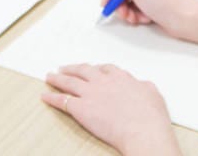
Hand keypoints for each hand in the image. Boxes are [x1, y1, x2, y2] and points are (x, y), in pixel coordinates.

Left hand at [42, 63, 179, 155]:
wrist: (142, 130)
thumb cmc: (150, 116)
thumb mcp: (152, 93)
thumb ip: (142, 86)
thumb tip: (140, 85)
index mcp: (121, 77)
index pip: (105, 68)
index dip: (95, 68)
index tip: (91, 68)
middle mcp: (103, 81)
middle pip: (83, 71)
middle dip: (72, 68)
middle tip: (64, 68)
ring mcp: (91, 94)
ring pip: (69, 82)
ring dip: (57, 78)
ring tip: (50, 77)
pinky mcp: (81, 109)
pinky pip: (62, 101)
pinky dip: (52, 98)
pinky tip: (45, 96)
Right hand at [97, 0, 197, 38]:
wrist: (185, 19)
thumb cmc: (166, 0)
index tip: (107, 2)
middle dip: (119, 3)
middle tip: (123, 12)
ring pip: (125, 0)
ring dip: (127, 11)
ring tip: (135, 17)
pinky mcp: (150, 2)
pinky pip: (134, 8)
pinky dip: (136, 15)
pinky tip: (144, 18)